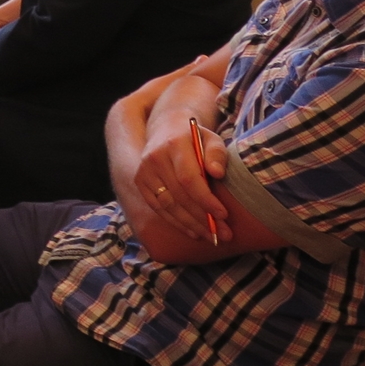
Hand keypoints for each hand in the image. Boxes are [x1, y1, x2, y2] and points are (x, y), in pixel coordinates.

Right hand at [134, 70, 230, 242]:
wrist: (166, 129)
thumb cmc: (195, 138)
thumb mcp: (212, 139)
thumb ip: (217, 154)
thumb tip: (218, 173)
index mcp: (174, 145)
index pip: (188, 179)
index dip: (205, 200)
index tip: (223, 215)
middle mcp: (154, 158)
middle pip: (179, 196)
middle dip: (203, 218)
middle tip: (224, 233)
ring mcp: (144, 171)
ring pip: (168, 205)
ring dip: (191, 224)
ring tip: (212, 236)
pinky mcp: (140, 182)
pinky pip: (158, 207)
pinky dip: (176, 222)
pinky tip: (193, 231)